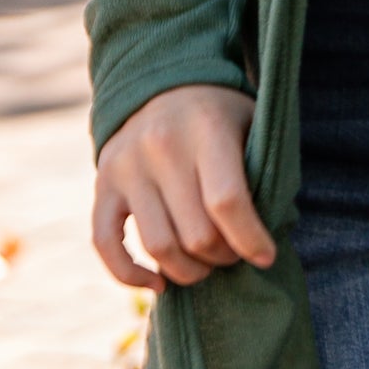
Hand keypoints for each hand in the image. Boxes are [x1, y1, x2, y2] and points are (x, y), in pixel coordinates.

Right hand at [91, 85, 274, 292]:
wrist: (164, 83)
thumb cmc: (222, 117)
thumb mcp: (253, 126)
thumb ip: (262, 176)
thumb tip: (264, 245)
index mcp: (206, 128)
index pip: (226, 202)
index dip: (250, 240)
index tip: (266, 256)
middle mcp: (159, 146)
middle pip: (195, 233)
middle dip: (223, 257)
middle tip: (234, 254)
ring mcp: (125, 166)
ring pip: (158, 246)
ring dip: (188, 271)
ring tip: (205, 265)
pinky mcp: (102, 184)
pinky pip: (105, 243)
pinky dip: (129, 275)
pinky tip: (158, 284)